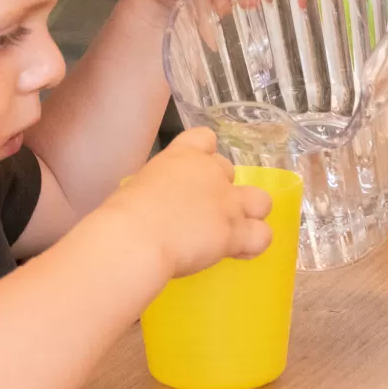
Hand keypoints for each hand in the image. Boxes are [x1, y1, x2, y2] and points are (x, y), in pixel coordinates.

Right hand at [105, 129, 271, 278]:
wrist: (138, 236)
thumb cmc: (125, 214)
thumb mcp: (139, 188)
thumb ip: (158, 190)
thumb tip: (158, 206)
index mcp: (182, 156)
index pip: (205, 137)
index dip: (204, 154)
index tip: (194, 174)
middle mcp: (211, 172)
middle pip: (230, 171)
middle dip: (221, 190)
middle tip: (203, 212)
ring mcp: (228, 202)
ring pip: (261, 201)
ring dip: (250, 214)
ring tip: (235, 230)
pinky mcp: (236, 231)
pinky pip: (262, 236)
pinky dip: (254, 243)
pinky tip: (240, 251)